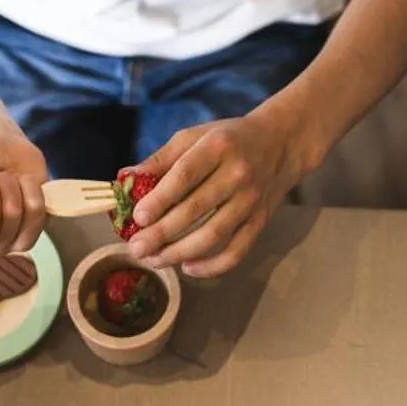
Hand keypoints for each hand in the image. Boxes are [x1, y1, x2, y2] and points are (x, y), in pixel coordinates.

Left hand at [125, 112, 305, 276]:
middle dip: (162, 233)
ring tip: (153, 260)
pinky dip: (212, 266)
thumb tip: (125, 181)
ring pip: (214, 235)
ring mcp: (251, 201)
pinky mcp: (260, 221)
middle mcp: (238, 174)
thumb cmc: (228, 140)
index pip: (185, 175)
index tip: (138, 217)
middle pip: (196, 210)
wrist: (281, 143)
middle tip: (136, 248)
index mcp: (218, 147)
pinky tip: (187, 269)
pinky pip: (237, 251)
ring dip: (179, 253)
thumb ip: (161, 159)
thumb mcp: (194, 137)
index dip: (160, 199)